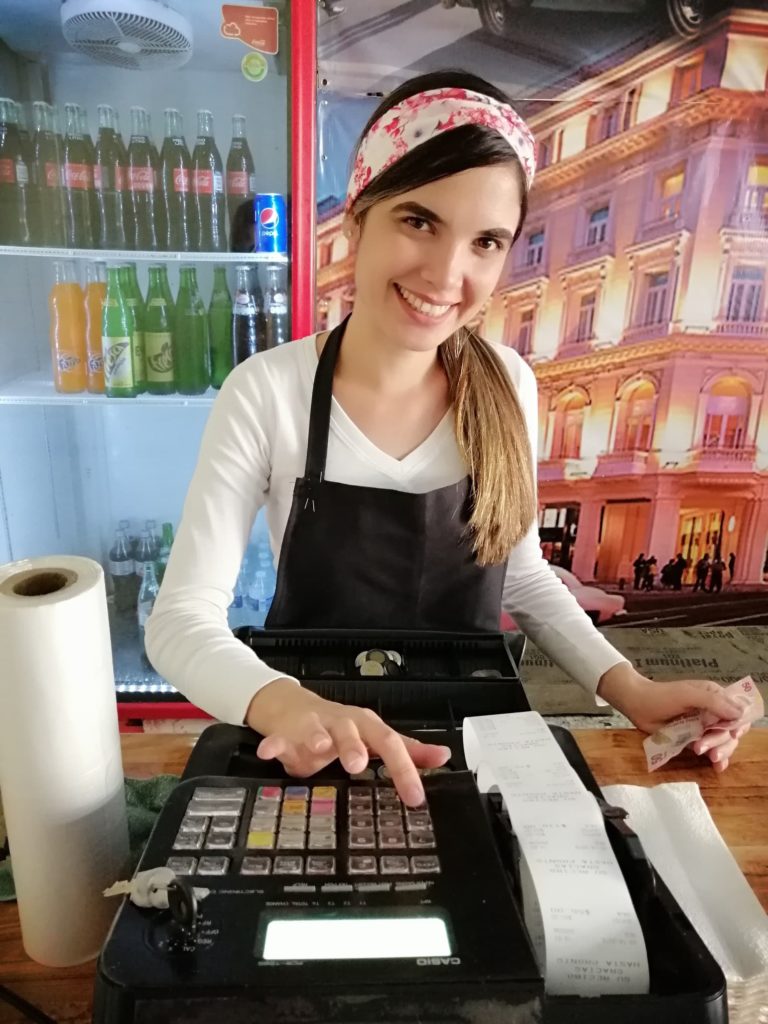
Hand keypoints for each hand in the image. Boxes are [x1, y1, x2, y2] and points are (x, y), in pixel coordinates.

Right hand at [245, 678, 450, 805]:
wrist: (292, 706)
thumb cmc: (338, 727)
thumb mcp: (374, 737)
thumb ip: (407, 750)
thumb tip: (443, 756)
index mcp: (366, 726)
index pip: (390, 744)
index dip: (404, 770)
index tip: (414, 797)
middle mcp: (341, 723)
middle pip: (352, 732)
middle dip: (354, 747)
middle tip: (358, 764)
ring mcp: (312, 726)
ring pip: (316, 731)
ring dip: (318, 739)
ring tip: (320, 751)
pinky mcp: (286, 732)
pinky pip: (279, 739)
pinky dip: (275, 745)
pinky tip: (271, 752)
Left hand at [597, 662, 750, 771]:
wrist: (637, 705)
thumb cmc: (661, 695)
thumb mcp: (688, 694)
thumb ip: (714, 702)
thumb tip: (740, 713)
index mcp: (716, 696)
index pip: (739, 712)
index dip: (738, 725)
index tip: (731, 734)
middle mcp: (714, 711)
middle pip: (731, 731)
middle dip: (722, 741)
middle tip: (705, 748)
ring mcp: (705, 726)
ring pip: (723, 743)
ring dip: (718, 750)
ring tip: (700, 751)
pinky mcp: (695, 738)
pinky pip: (712, 750)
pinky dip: (718, 759)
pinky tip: (717, 766)